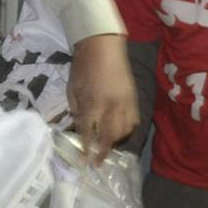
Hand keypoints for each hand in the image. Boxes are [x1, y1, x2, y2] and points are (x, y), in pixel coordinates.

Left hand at [67, 33, 139, 163]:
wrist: (103, 45)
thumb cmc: (83, 66)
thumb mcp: (72, 89)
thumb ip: (77, 110)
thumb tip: (79, 128)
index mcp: (93, 103)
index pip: (88, 132)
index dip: (86, 148)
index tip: (83, 160)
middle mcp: (111, 106)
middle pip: (110, 136)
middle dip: (103, 152)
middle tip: (97, 162)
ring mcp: (126, 103)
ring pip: (125, 131)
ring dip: (116, 142)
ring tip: (108, 147)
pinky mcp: (134, 98)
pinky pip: (134, 121)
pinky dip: (127, 130)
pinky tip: (120, 132)